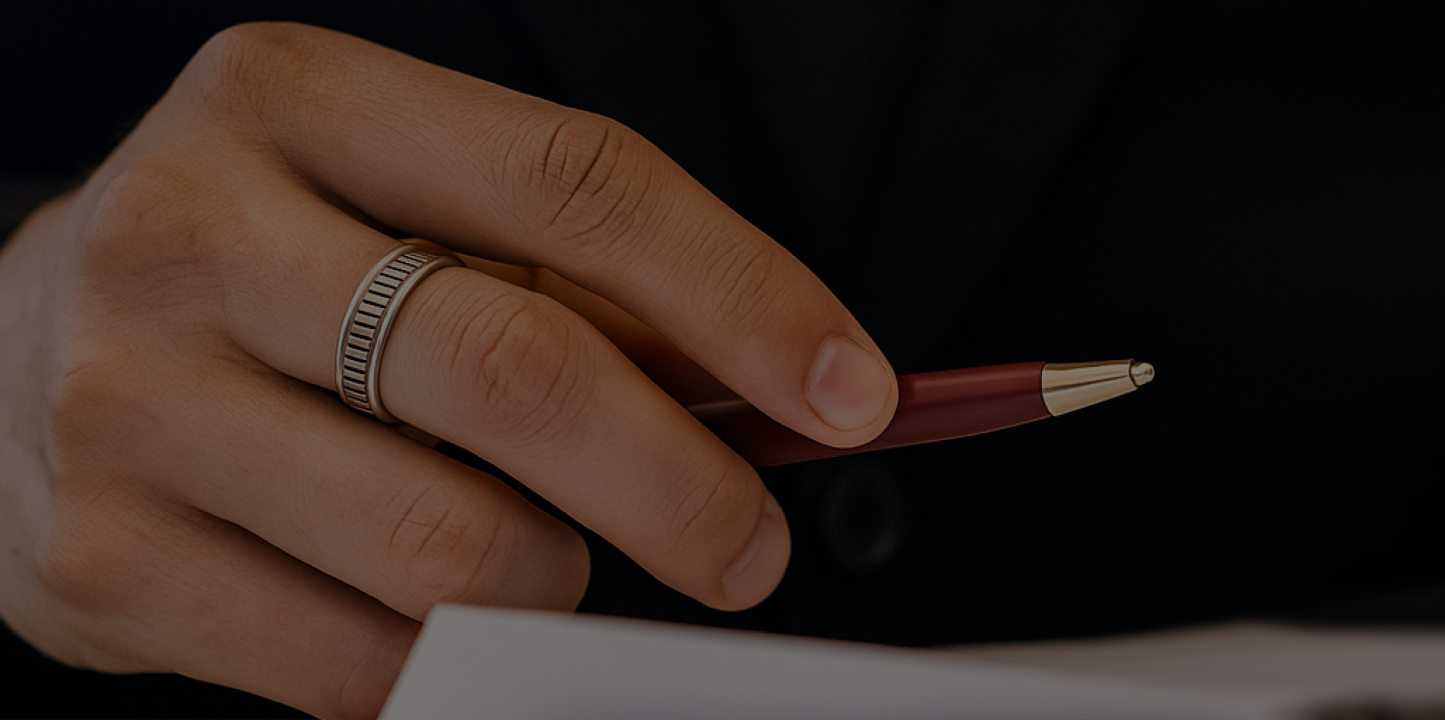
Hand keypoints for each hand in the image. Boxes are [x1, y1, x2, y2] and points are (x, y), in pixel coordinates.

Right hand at [0, 23, 897, 717]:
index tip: (856, 393)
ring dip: (557, 583)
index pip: (578, 185)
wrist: (12, 364)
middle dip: (685, 486)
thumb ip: (584, 286)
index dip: (746, 298)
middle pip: (518, 372)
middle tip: (753, 550)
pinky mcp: (101, 561)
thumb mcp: (407, 214)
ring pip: (450, 546)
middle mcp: (194, 230)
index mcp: (297, 100)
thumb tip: (795, 395)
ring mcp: (129, 402)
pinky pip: (360, 663)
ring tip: (549, 562)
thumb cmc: (274, 282)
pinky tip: (445, 616)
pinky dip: (451, 663)